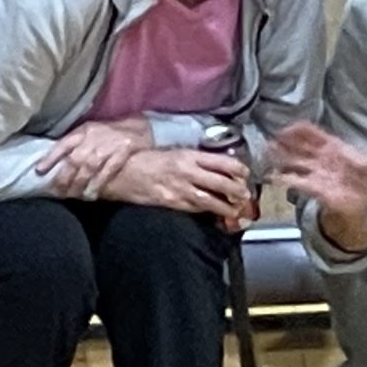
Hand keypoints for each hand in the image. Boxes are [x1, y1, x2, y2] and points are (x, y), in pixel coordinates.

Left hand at [37, 120, 151, 199]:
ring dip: (80, 183)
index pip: (63, 144)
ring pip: (89, 167)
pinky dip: (99, 183)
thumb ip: (77, 144)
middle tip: (58, 192)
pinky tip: (92, 193)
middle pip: (75, 159)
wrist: (141, 126)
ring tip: (74, 195)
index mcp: (84, 131)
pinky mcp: (124, 151)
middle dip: (64, 177)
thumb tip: (56, 162)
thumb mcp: (91, 132)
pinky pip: (108, 170)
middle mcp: (94, 137)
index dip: (50, 158)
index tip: (39, 172)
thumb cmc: (112, 132)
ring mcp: (109, 144)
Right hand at [100, 148, 250, 218]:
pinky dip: (208, 212)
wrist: (121, 171)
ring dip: (227, 206)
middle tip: (246, 195)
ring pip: (212, 199)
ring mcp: (180, 188)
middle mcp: (188, 170)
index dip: (239, 169)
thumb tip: (214, 165)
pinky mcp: (171, 202)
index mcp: (189, 155)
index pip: (223, 162)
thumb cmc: (145, 160)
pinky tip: (215, 215)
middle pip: (222, 182)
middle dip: (238, 190)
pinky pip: (195, 209)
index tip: (245, 174)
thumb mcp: (172, 152)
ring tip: (236, 210)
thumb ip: (193, 158)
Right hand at [272, 122, 366, 218]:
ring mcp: (314, 172)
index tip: (287, 128)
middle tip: (271, 138)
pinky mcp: (313, 187)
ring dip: (281, 156)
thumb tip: (363, 159)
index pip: (314, 134)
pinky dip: (285, 179)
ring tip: (268, 152)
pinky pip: (297, 182)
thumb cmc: (363, 179)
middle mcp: (320, 157)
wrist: (359, 202)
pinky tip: (274, 177)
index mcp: (333, 147)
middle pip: (300, 146)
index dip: (301, 130)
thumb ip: (365, 160)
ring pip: (295, 161)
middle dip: (285, 142)